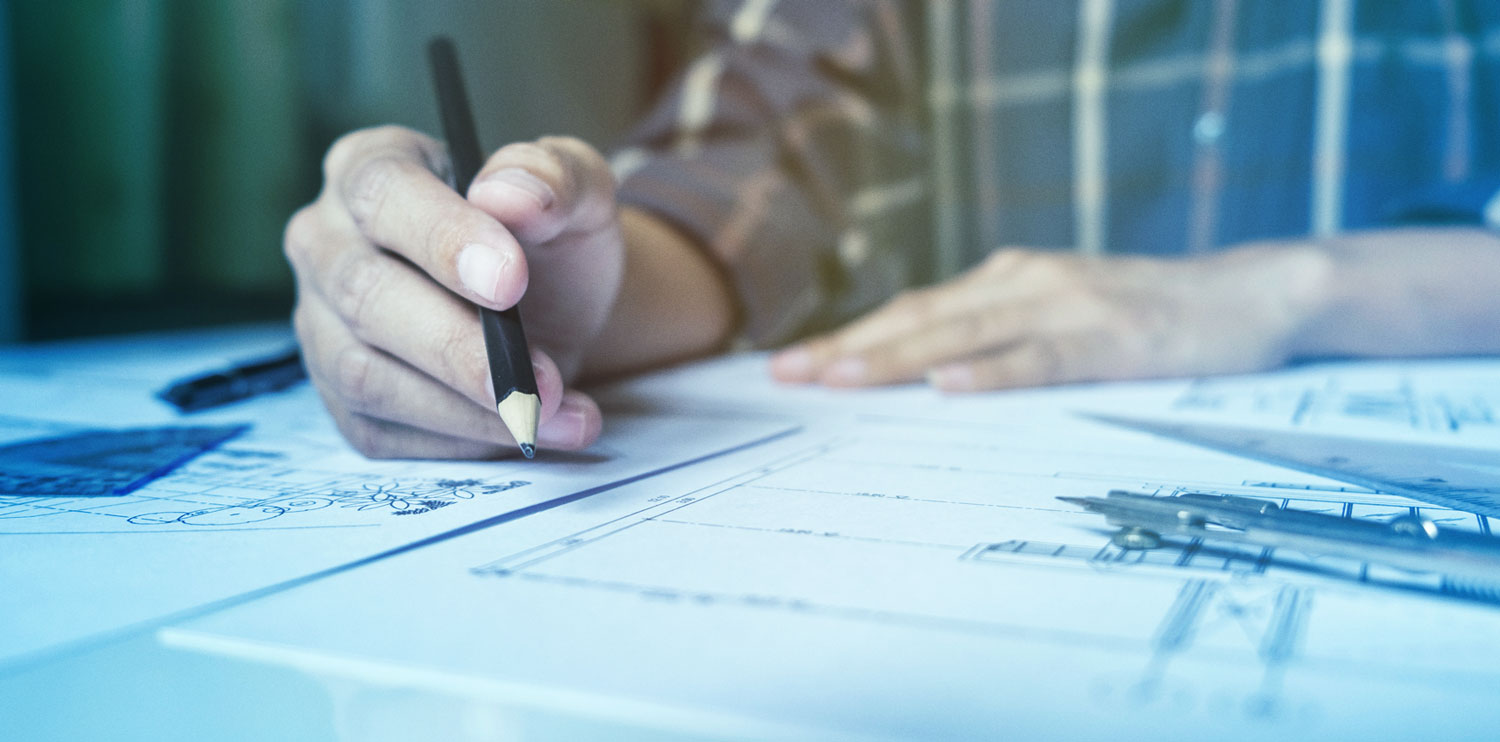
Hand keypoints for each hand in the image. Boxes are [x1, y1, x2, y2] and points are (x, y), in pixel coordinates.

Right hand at [284, 126, 622, 457]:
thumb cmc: (548, 237)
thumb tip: (510, 194)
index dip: (443, 238)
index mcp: (370, 165)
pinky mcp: (340, 397)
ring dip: (469, 409)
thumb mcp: (576, 191)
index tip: (511, 281)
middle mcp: (327, 241)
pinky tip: (535, 431)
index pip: (383, 194)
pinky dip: (466, 441)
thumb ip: (555, 177)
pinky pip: (384, 431)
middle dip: (459, 346)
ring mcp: (322, 323)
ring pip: (366, 375)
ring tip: (556, 413)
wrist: (553, 308)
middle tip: (540, 380)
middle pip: (365, 294)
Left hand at [769, 245, 1328, 390]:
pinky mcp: (1108, 338)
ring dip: (899, 356)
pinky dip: (992, 372)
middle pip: (920, 318)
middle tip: (788, 375)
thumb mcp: (1058, 315)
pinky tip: (950, 387)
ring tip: (842, 378)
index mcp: (1007, 281)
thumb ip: (997, 335)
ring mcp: (1066, 306)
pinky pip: (1040, 357)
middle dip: (849, 348)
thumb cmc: (1144, 315)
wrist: (1248, 293)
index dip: (849, 336)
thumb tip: (924, 373)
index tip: (791, 364)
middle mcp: (1024, 283)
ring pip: (965, 333)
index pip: (911, 312)